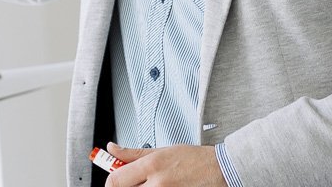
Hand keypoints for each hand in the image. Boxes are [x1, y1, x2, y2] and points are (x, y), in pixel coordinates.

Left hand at [105, 142, 224, 186]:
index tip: (114, 182)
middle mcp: (158, 184)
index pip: (115, 180)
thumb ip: (133, 153)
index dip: (110, 183)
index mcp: (152, 165)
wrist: (221, 170)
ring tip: (150, 185)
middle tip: (135, 184)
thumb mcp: (162, 150)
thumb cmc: (194, 159)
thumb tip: (112, 149)